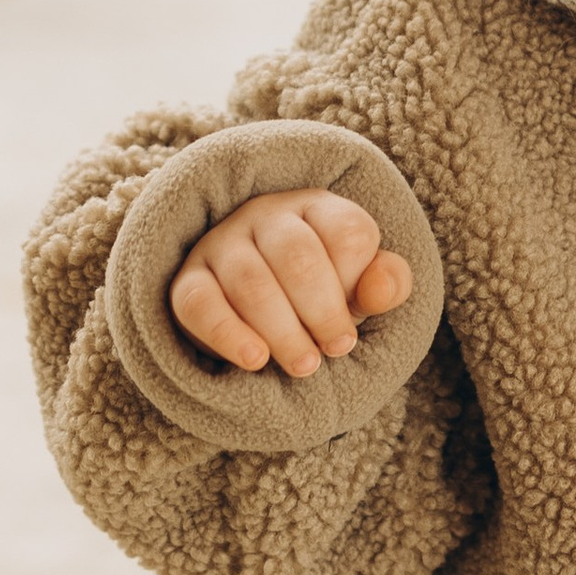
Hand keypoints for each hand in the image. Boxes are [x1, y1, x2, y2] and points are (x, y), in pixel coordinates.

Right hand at [169, 188, 412, 376]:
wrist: (252, 313)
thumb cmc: (319, 294)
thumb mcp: (361, 286)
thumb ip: (387, 283)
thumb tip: (380, 291)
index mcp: (317, 208)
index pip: (347, 232)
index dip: (356, 283)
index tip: (353, 331)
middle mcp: (266, 215)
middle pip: (298, 255)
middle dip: (322, 311)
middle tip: (334, 352)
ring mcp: (222, 243)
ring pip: (250, 280)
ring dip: (282, 330)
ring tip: (304, 366)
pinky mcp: (188, 278)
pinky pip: (199, 302)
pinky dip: (227, 334)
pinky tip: (255, 360)